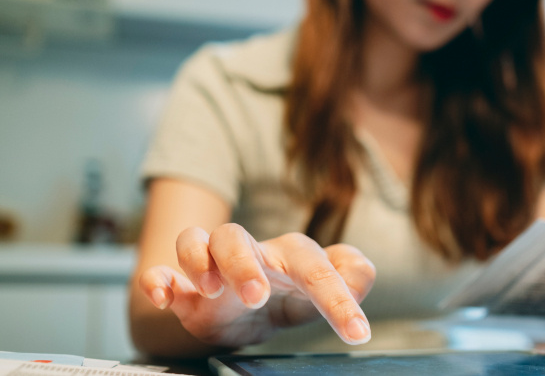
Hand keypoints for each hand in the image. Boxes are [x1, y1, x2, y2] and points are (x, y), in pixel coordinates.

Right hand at [138, 224, 375, 346]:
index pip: (315, 267)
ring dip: (198, 261)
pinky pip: (160, 272)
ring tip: (211, 290)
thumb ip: (351, 277)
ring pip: (195, 241)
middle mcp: (248, 254)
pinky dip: (157, 279)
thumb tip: (361, 271)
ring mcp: (212, 268)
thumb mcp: (323, 291)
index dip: (338, 298)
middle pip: (236, 237)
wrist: (248, 313)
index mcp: (289, 256)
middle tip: (257, 297)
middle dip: (243, 264)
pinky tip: (163, 295)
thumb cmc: (290, 295)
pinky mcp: (184, 290)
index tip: (357, 332)